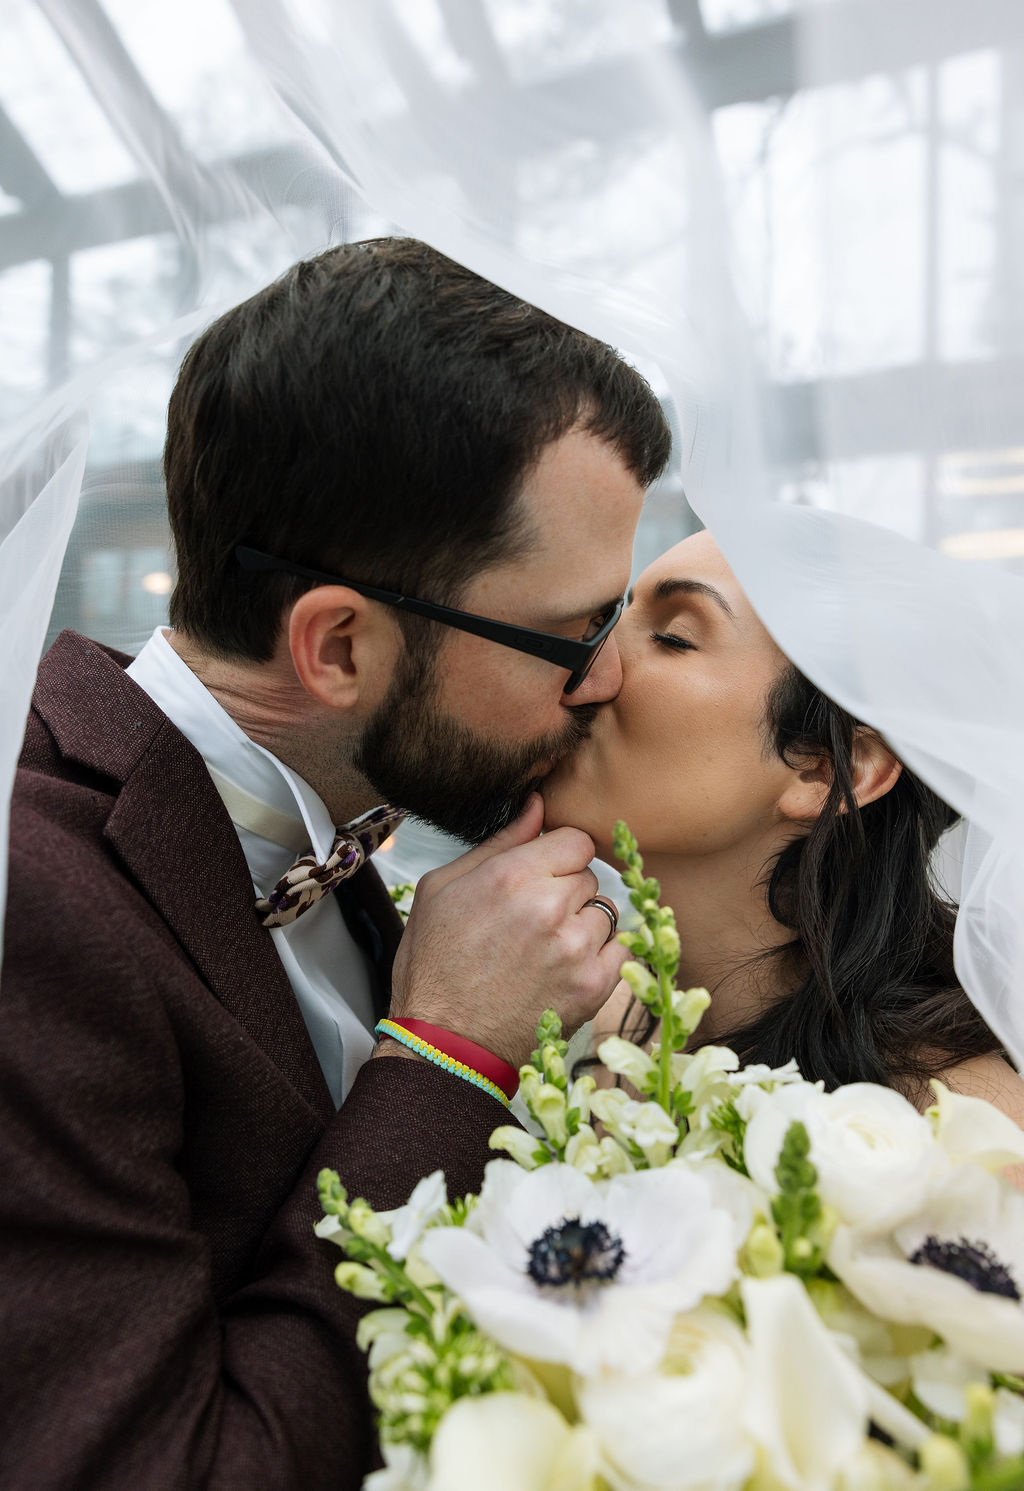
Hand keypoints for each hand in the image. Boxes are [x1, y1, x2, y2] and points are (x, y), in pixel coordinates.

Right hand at [382, 794, 625, 1068]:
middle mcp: (549, 906)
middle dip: (567, 891)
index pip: (576, 840)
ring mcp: (576, 948)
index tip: (543, 876)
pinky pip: (621, 950)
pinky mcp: (594, 985)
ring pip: (606, 911)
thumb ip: (499, 842)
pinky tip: (565, 969)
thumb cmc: (435, 964)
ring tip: (546, 949)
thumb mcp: (443, 888)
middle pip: (589, 875)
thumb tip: (538, 803)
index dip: (559, 856)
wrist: (444, 1043)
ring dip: (584, 924)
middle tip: (532, 921)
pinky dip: (601, 956)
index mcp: (511, 875)